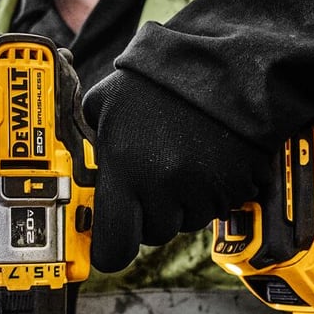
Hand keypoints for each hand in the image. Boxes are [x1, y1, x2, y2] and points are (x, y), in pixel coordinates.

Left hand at [82, 69, 270, 272]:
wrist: (224, 65)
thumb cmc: (160, 80)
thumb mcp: (105, 102)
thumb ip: (87, 142)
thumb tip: (79, 170)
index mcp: (125, 169)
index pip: (112, 248)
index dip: (111, 248)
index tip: (112, 237)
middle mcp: (162, 187)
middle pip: (151, 235)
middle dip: (149, 214)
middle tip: (152, 176)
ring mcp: (202, 191)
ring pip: (184, 224)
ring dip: (181, 204)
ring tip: (182, 159)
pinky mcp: (234, 189)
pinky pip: (216, 210)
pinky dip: (210, 193)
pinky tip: (205, 159)